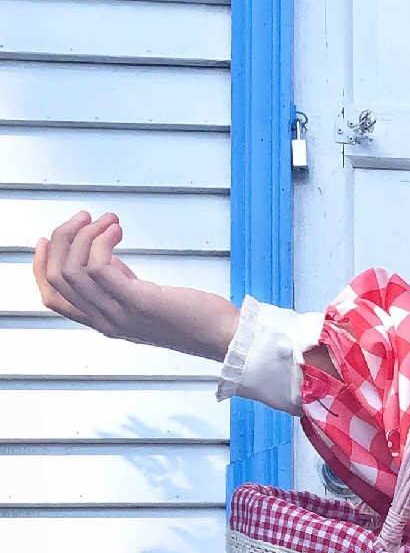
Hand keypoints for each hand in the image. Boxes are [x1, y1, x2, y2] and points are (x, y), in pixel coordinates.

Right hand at [34, 212, 239, 361]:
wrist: (225, 335)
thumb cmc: (192, 314)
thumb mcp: (144, 296)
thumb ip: (119, 280)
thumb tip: (103, 252)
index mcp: (103, 321)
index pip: (53, 297)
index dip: (41, 265)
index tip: (46, 237)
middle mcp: (106, 322)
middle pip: (59, 277)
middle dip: (63, 238)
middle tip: (85, 216)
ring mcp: (120, 314)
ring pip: (73, 268)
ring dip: (84, 233)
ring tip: (108, 219)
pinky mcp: (138, 302)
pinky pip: (98, 265)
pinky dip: (102, 239)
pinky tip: (118, 229)